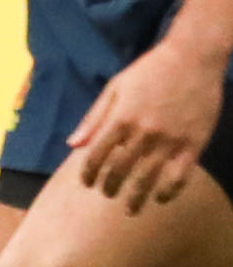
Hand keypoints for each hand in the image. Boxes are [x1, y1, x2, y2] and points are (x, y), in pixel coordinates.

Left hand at [70, 36, 226, 212]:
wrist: (193, 57)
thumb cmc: (149, 71)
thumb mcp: (115, 88)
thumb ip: (94, 118)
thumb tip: (72, 145)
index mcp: (121, 118)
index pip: (96, 155)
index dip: (88, 173)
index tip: (86, 183)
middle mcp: (143, 132)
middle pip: (120, 171)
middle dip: (109, 187)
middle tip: (106, 194)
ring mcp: (170, 140)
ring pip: (148, 179)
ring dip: (136, 198)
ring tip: (130, 209)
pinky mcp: (194, 144)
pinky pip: (180, 177)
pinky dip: (168, 192)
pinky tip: (160, 198)